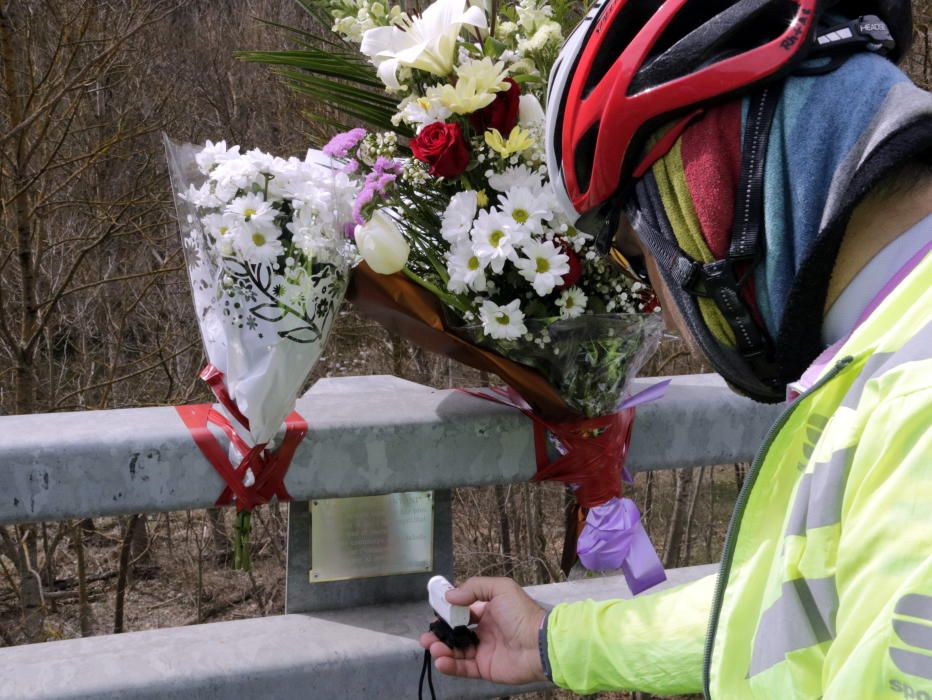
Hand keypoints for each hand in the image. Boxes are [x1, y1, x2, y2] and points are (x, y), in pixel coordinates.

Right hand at [419, 576, 547, 685]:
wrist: (539, 644)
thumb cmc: (521, 614)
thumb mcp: (500, 589)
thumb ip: (473, 588)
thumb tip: (449, 596)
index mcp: (489, 611)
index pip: (463, 612)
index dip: (448, 613)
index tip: (434, 613)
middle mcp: (485, 631)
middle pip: (456, 633)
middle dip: (440, 634)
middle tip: (427, 635)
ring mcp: (484, 650)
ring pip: (457, 651)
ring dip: (441, 649)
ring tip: (431, 646)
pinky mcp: (485, 668)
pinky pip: (463, 668)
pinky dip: (450, 666)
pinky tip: (440, 660)